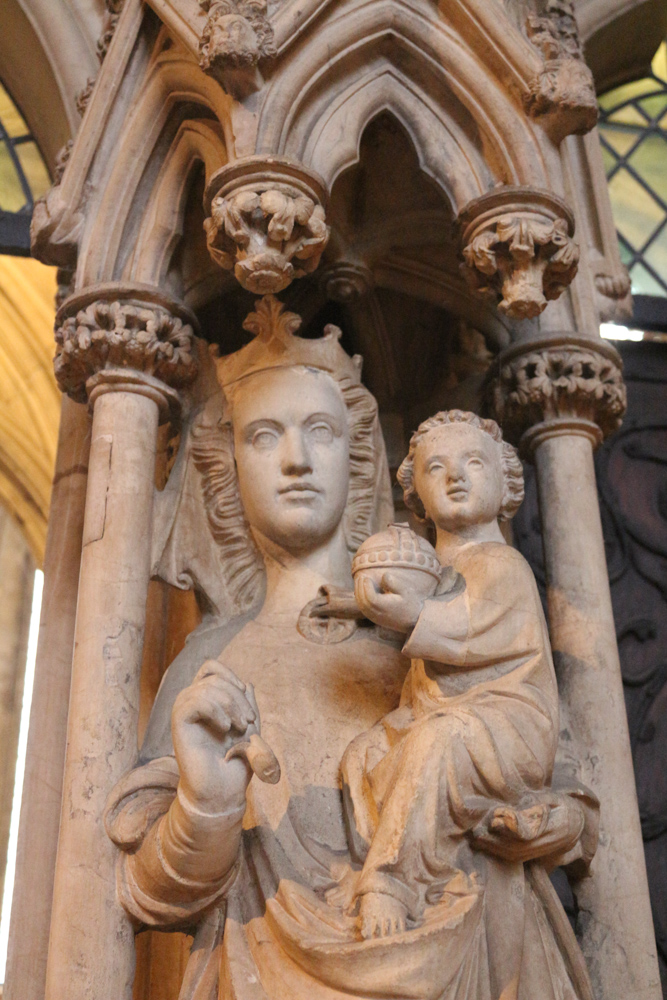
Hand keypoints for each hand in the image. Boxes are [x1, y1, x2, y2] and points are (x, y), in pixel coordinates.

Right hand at [172, 660, 258, 811]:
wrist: (223, 791)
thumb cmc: (235, 763)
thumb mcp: (249, 729)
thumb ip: (247, 705)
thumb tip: (247, 683)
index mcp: (206, 702)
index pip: (210, 668)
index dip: (228, 674)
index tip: (244, 693)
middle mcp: (192, 704)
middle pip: (213, 677)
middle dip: (237, 695)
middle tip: (247, 721)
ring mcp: (183, 714)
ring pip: (205, 687)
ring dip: (230, 703)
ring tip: (239, 726)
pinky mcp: (178, 725)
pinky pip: (194, 702)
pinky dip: (215, 710)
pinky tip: (225, 728)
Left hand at [354, 572, 424, 633]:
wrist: (413, 621)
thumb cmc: (410, 604)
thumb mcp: (405, 592)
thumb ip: (394, 583)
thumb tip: (384, 574)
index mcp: (384, 607)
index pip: (370, 597)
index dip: (366, 586)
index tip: (367, 576)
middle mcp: (377, 613)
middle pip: (363, 601)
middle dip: (360, 587)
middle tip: (361, 576)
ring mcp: (375, 617)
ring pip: (361, 606)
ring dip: (358, 593)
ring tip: (359, 581)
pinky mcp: (374, 619)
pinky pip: (363, 609)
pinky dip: (360, 599)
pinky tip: (362, 590)